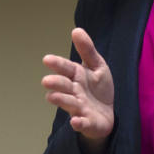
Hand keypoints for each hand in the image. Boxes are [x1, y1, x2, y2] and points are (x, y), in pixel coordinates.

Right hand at [41, 28, 114, 145]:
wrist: (108, 114)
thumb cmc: (99, 89)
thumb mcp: (97, 66)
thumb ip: (87, 50)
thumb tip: (76, 30)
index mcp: (76, 77)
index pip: (66, 69)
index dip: (57, 64)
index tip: (47, 59)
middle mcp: (75, 92)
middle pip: (64, 87)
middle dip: (56, 84)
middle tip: (46, 81)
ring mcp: (80, 108)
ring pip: (69, 104)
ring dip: (61, 100)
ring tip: (52, 97)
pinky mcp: (87, 123)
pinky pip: (83, 124)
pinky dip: (79, 123)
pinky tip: (76, 121)